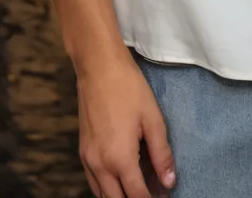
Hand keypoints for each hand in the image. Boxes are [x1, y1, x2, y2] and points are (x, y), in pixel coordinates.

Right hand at [76, 50, 176, 197]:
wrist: (98, 67)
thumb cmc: (128, 88)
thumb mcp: (152, 119)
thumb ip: (161, 154)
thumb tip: (169, 181)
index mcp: (120, 158)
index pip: (137, 196)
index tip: (163, 197)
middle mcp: (100, 165)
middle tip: (151, 193)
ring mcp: (87, 159)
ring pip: (102, 195)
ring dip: (119, 197)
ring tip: (137, 188)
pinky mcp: (82, 150)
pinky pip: (93, 181)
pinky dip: (106, 188)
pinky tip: (119, 179)